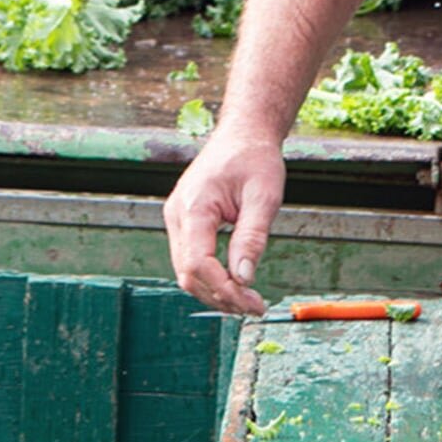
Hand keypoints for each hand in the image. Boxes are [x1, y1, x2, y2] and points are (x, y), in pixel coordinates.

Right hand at [164, 125, 283, 315]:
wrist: (243, 134)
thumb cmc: (254, 158)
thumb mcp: (264, 197)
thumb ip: (251, 238)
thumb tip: (244, 278)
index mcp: (194, 206)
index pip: (198, 263)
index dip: (224, 290)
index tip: (253, 303)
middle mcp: (177, 215)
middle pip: (188, 273)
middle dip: (220, 296)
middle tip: (253, 307)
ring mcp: (177, 219)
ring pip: (186, 271)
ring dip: (214, 291)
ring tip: (247, 301)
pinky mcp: (184, 223)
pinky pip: (190, 259)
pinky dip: (210, 277)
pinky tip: (234, 284)